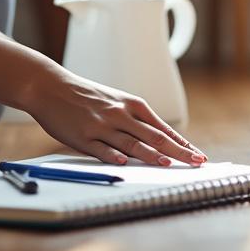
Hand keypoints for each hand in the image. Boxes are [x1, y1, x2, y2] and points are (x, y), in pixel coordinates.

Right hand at [24, 68, 206, 166]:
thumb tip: (160, 141)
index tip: (198, 154)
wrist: (51, 86)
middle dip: (178, 151)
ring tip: (167, 163)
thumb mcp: (116, 101)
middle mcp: (120, 115)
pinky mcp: (82, 136)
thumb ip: (136, 120)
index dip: (182, 143)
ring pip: (131, 143)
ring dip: (151, 154)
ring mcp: (102, 126)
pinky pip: (100, 149)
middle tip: (197, 162)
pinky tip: (124, 163)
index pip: (163, 128)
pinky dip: (113, 155)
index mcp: (132, 105)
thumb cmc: (86, 96)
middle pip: (154, 137)